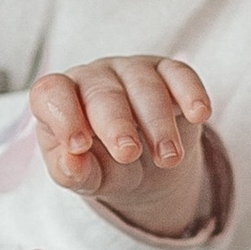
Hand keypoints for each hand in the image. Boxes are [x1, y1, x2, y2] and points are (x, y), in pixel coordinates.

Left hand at [30, 55, 217, 240]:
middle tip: (129, 153)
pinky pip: (180, 74)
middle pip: (103, 93)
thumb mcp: (85, 178)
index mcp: (60, 100)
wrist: (142, 165)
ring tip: (169, 158)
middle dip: (116, 123)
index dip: (63, 115)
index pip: (51, 94)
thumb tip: (72, 161)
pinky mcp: (168, 72)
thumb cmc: (102, 165)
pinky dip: (190, 93)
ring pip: (144, 86)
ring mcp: (131, 71)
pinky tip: (199, 114)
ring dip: (158, 122)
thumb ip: (72, 172)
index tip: (79, 146)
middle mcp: (93, 79)